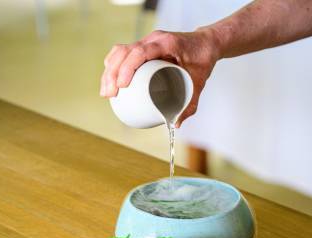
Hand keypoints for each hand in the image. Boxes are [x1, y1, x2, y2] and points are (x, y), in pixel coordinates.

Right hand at [100, 29, 219, 126]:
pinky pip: (122, 53)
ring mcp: (146, 41)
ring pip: (119, 51)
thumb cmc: (203, 61)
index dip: (128, 67)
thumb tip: (175, 123)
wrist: (205, 44)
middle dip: (113, 73)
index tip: (122, 86)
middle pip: (124, 51)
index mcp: (166, 43)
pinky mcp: (142, 46)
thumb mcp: (199, 83)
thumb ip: (190, 104)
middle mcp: (153, 39)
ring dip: (109, 70)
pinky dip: (113, 67)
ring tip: (106, 92)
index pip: (141, 51)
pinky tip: (110, 82)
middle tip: (110, 94)